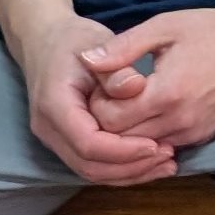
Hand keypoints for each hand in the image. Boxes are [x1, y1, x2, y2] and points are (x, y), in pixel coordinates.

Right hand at [10, 13, 179, 184]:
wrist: (46, 41)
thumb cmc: (74, 41)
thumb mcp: (97, 45)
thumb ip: (115, 70)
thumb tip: (137, 87)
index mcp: (54, 105)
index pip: (88, 143)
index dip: (123, 150)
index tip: (156, 145)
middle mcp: (49, 129)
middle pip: (89, 165)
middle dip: (130, 167)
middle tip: (168, 158)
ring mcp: (54, 139)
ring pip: (90, 171)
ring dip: (128, 173)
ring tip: (166, 164)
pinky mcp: (65, 142)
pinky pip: (92, 164)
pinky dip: (120, 168)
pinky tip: (150, 162)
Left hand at [82, 4, 214, 156]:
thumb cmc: (210, 29)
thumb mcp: (164, 26)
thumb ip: (123, 47)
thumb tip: (85, 60)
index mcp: (167, 92)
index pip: (111, 120)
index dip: (98, 105)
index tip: (103, 85)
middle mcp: (180, 120)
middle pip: (123, 140)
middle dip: (108, 123)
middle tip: (111, 97)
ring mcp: (194, 132)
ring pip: (142, 149)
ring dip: (128, 133)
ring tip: (129, 104)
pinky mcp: (203, 136)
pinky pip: (164, 146)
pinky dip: (149, 136)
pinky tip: (149, 114)